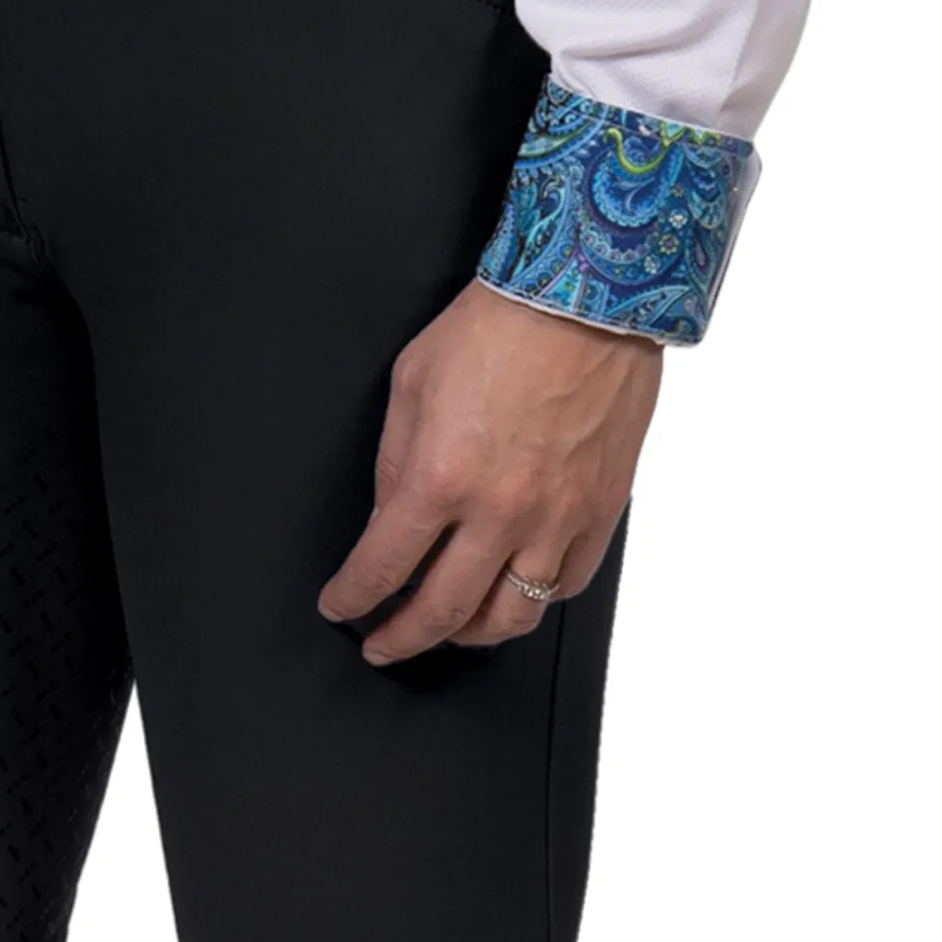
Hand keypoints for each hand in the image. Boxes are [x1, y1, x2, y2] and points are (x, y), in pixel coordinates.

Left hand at [319, 280, 662, 660]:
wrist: (585, 296)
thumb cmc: (498, 326)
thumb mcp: (410, 386)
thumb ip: (394, 465)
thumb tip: (388, 523)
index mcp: (441, 477)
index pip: (382, 568)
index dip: (353, 600)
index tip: (341, 608)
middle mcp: (500, 510)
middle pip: (442, 612)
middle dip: (401, 639)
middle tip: (383, 644)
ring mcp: (556, 517)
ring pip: (510, 617)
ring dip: (468, 635)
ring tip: (447, 631)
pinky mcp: (600, 511)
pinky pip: (566, 586)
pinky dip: (534, 601)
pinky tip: (512, 593)